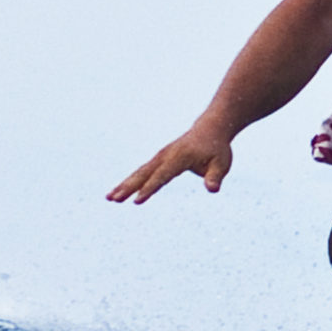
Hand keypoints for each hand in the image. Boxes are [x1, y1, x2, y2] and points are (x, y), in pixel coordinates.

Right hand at [107, 120, 234, 202]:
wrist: (210, 129)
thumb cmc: (216, 148)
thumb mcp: (221, 163)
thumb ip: (215, 177)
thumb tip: (213, 189)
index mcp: (179, 158)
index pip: (162, 176)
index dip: (149, 189)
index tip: (136, 201)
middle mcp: (166, 156)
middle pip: (144, 173)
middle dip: (128, 187)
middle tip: (114, 199)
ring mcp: (160, 157)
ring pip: (139, 172)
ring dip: (124, 185)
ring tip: (109, 198)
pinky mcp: (159, 160)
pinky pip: (142, 172)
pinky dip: (130, 181)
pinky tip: (119, 192)